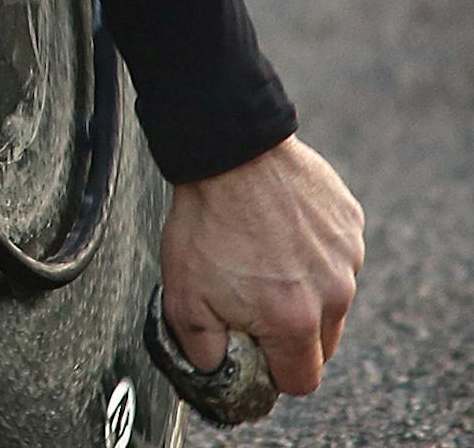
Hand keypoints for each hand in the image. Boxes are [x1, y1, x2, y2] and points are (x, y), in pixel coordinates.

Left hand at [159, 134, 363, 395]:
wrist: (229, 156)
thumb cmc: (206, 224)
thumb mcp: (184, 298)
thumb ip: (204, 349)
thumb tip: (217, 370)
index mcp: (295, 322)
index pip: (302, 380)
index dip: (275, 373)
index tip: (255, 351)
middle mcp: (334, 295)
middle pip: (322, 344)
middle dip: (290, 335)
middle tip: (253, 303)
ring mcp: (348, 258)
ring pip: (332, 299)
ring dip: (305, 292)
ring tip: (262, 258)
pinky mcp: (351, 225)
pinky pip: (337, 257)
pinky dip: (313, 254)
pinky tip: (279, 231)